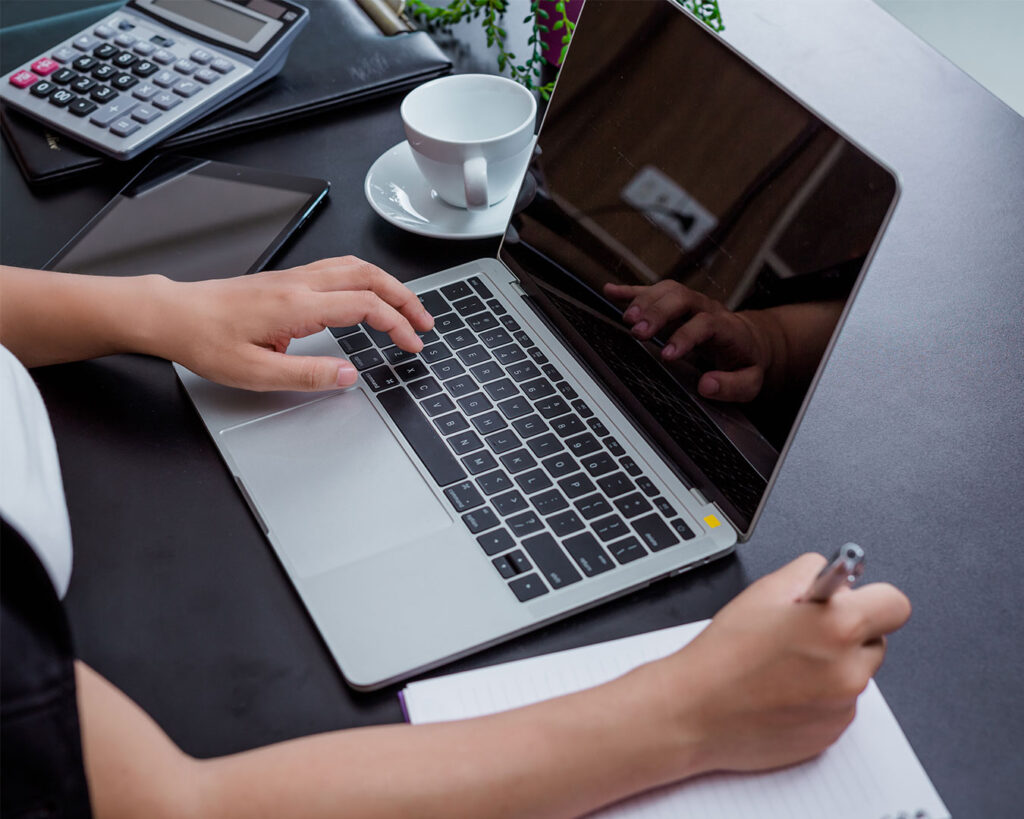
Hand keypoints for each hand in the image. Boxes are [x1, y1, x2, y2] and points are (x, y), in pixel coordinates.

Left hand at [157, 257, 432, 391]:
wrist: (172, 314)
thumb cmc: (205, 340)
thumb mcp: (255, 373)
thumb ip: (307, 375)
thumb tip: (348, 376)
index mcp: (297, 305)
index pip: (364, 306)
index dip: (396, 325)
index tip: (411, 344)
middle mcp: (299, 284)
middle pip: (368, 276)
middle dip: (404, 297)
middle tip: (424, 322)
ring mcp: (293, 278)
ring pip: (354, 267)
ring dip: (387, 284)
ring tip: (406, 307)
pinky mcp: (286, 280)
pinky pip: (338, 269)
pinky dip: (366, 280)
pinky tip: (368, 295)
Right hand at [604, 280, 770, 401]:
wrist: (750, 338)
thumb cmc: (745, 360)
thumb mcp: (751, 381)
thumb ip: (733, 386)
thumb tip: (706, 385)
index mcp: (727, 327)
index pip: (706, 324)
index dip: (685, 336)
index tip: (666, 355)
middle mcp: (707, 308)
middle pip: (682, 298)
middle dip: (658, 312)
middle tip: (638, 332)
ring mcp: (691, 302)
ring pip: (668, 290)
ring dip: (645, 301)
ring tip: (627, 319)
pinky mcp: (676, 303)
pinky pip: (653, 291)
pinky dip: (630, 291)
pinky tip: (611, 291)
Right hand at [646, 553, 910, 774]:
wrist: (695, 712)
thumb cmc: (724, 654)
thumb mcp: (763, 591)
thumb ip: (809, 572)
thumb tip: (834, 575)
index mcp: (837, 626)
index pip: (895, 604)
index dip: (871, 599)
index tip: (852, 602)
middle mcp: (850, 669)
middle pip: (876, 640)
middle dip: (848, 633)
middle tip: (804, 634)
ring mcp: (844, 706)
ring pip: (856, 674)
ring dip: (834, 666)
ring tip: (785, 665)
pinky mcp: (833, 734)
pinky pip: (841, 704)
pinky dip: (820, 696)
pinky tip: (783, 691)